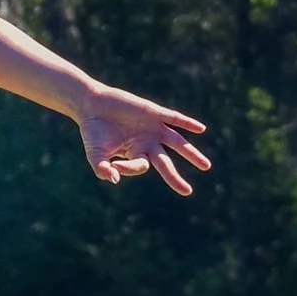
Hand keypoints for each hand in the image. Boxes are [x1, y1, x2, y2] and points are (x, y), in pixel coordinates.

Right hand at [76, 82, 210, 192]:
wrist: (90, 104)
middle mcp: (147, 142)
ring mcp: (152, 127)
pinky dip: (186, 123)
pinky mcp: (152, 112)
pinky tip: (200, 129)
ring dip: (191, 153)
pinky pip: (173, 118)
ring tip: (206, 166)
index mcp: (135, 153)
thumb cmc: (92, 131)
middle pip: (165, 163)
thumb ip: (102, 169)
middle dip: (175, 178)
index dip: (129, 169)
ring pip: (176, 142)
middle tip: (187, 191)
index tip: (115, 166)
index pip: (140, 166)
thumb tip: (115, 180)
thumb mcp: (95, 154)